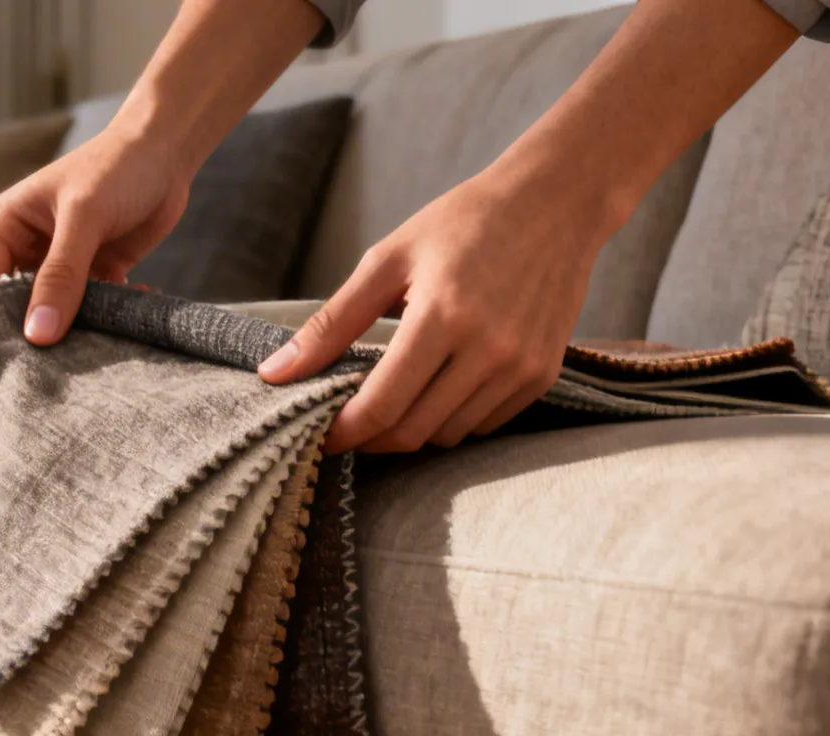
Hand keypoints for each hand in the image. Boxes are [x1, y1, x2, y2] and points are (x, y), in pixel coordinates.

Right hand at [0, 127, 193, 344]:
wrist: (167, 150)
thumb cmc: (115, 168)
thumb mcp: (83, 218)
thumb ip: (61, 276)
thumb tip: (38, 334)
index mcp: (5, 226)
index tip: (20, 353)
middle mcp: (27, 247)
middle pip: (19, 305)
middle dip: (39, 328)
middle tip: (61, 358)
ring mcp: (61, 262)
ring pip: (57, 311)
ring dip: (79, 325)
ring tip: (100, 337)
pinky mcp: (95, 272)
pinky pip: (93, 307)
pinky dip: (110, 314)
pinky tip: (132, 308)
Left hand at [258, 164, 618, 453]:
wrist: (557, 202)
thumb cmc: (462, 223)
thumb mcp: (387, 260)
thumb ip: (330, 323)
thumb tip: (273, 373)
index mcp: (443, 316)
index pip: (381, 405)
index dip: (342, 433)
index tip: (315, 436)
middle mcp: (488, 349)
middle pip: (412, 431)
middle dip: (369, 438)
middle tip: (343, 423)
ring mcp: (521, 367)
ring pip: (447, 435)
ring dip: (409, 429)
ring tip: (388, 399)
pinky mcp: (543, 375)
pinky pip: (483, 425)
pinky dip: (450, 419)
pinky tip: (436, 387)